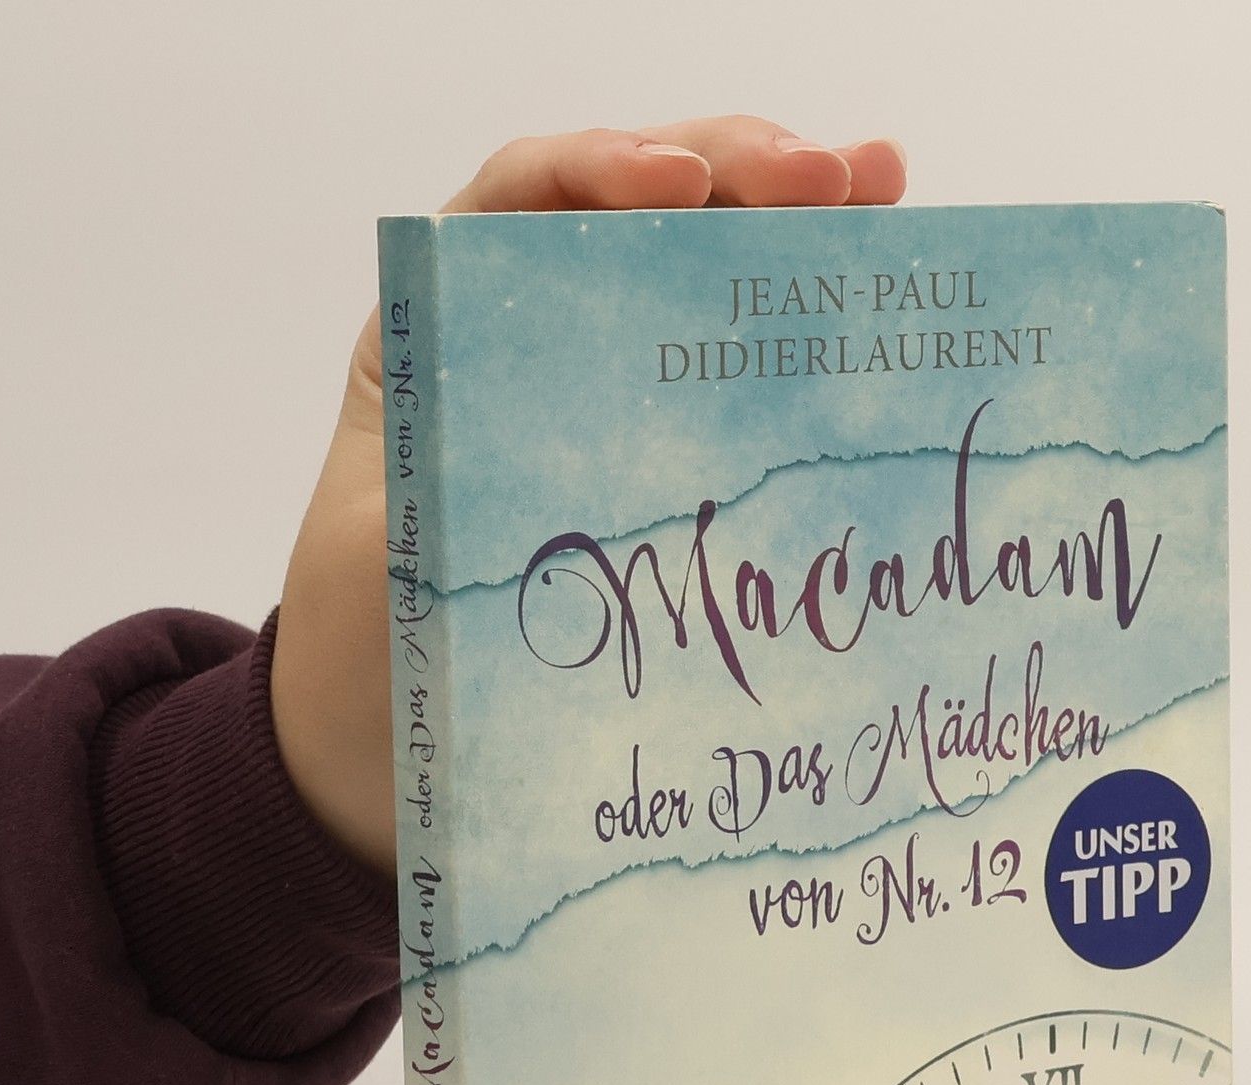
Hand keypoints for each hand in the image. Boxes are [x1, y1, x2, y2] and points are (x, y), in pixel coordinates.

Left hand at [271, 119, 908, 873]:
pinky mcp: (661, 471)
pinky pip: (735, 387)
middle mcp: (529, 349)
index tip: (683, 183)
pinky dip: (799, 342)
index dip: (605, 168)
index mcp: (441, 337)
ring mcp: (605, 406)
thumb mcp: (386, 563)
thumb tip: (561, 478)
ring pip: (702, 281)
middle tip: (844, 179)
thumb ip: (450, 500)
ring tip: (884, 191)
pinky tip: (871, 299)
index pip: (525, 203)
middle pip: (639, 217)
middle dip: (741, 174)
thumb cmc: (366, 652)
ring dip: (793, 228)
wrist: (378, 750)